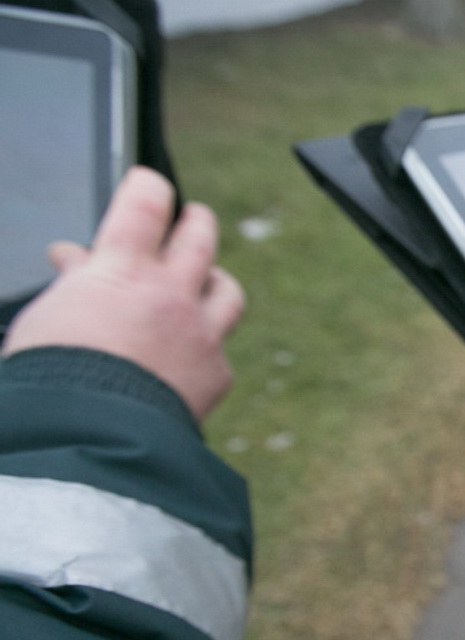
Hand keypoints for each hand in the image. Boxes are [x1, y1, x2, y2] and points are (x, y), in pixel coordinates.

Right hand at [1, 167, 243, 421]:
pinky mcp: (216, 374)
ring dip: (215, 281)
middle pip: (200, 237)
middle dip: (195, 222)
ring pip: (227, 290)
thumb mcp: (46, 318)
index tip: (149, 184)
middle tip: (192, 219)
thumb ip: (70, 283)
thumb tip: (71, 258)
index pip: (145, 203)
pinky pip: (220, 351)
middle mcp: (171, 293)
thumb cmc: (51, 379)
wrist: (90, 438)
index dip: (149, 187)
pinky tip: (191, 359)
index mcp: (121, 269)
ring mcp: (201, 332)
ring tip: (206, 281)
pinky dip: (206, 350)